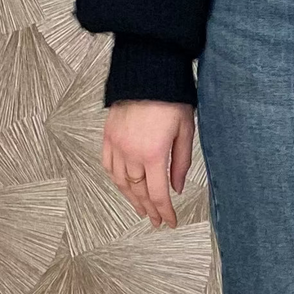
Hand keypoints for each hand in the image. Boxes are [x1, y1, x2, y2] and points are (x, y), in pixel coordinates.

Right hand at [102, 99, 194, 227]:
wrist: (148, 72)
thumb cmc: (171, 97)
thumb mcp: (185, 131)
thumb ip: (180, 163)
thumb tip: (176, 187)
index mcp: (152, 153)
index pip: (157, 193)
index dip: (164, 211)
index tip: (169, 221)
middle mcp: (131, 152)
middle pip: (138, 191)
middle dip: (148, 209)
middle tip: (156, 220)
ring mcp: (117, 144)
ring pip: (121, 182)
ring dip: (131, 198)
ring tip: (140, 208)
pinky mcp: (108, 135)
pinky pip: (108, 165)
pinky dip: (116, 179)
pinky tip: (123, 186)